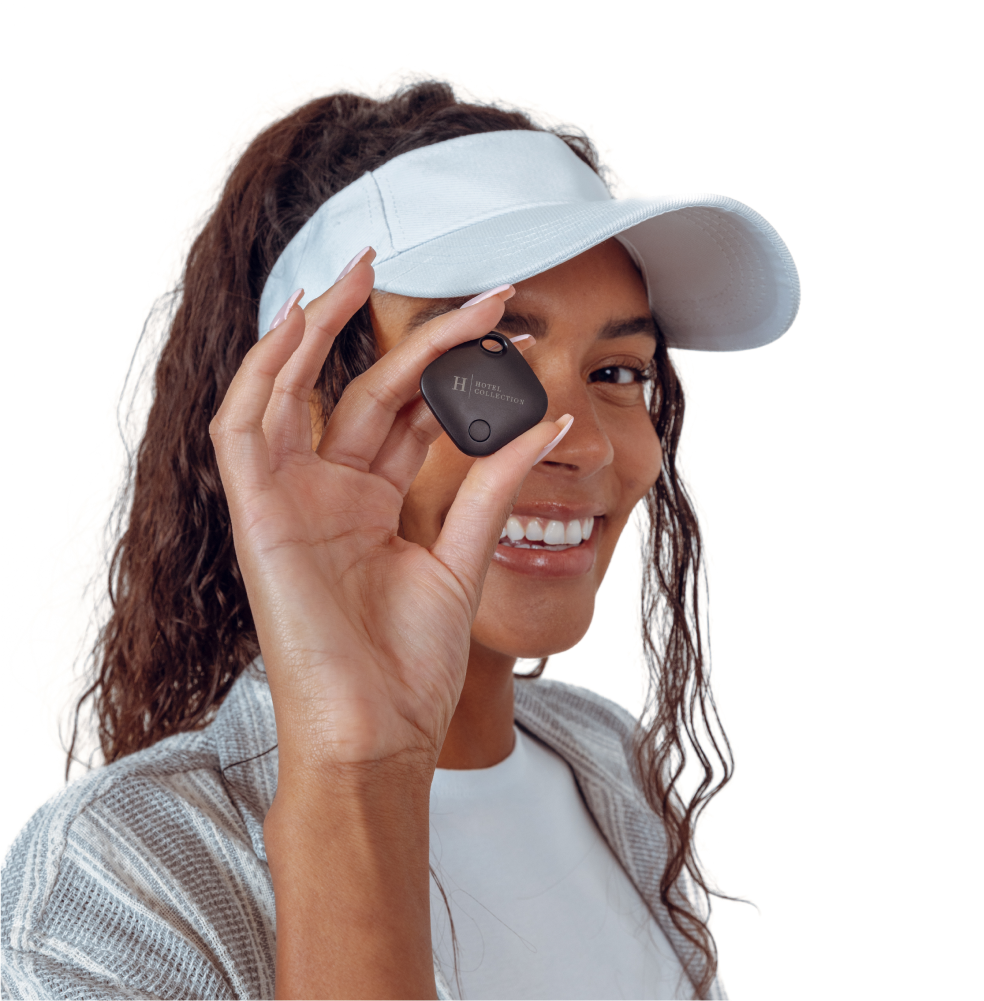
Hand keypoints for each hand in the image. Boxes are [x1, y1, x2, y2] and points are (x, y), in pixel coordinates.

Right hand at [210, 253, 569, 775]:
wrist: (378, 732)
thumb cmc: (413, 664)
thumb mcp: (462, 560)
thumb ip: (494, 489)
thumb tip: (550, 424)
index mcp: (375, 505)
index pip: (413, 414)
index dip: (454, 367)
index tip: (505, 326)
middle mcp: (331, 493)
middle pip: (368, 392)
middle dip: (413, 335)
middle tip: (470, 291)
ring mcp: (290, 501)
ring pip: (293, 391)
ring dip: (319, 330)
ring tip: (363, 270)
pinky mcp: (257, 516)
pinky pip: (243, 429)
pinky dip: (262, 373)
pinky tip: (299, 322)